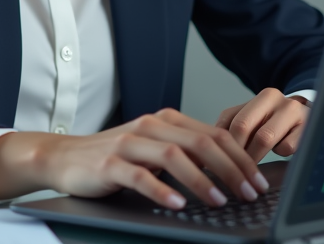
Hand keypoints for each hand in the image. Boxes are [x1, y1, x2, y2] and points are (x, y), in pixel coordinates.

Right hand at [0, 108, 269, 208]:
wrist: (64, 157)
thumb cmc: (114, 158)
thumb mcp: (155, 150)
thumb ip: (186, 154)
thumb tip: (229, 172)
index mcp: (167, 120)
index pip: (215, 133)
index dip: (241, 156)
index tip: (259, 180)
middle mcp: (151, 126)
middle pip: (201, 142)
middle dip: (231, 168)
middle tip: (250, 192)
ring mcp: (130, 143)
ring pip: (174, 155)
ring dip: (202, 179)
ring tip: (221, 200)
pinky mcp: (109, 163)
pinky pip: (139, 175)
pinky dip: (161, 189)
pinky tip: (177, 203)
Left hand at [216, 88, 309, 161]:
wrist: (312, 119)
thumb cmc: (278, 123)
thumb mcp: (256, 117)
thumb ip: (234, 125)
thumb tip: (212, 148)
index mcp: (264, 96)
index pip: (234, 120)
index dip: (224, 143)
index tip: (217, 161)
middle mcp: (278, 100)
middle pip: (244, 126)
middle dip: (235, 151)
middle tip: (231, 169)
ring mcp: (294, 113)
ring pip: (264, 138)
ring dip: (254, 158)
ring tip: (249, 170)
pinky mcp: (308, 129)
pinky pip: (286, 148)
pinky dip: (279, 154)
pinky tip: (279, 154)